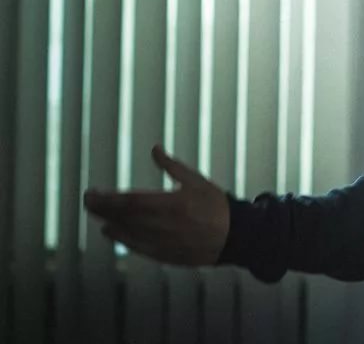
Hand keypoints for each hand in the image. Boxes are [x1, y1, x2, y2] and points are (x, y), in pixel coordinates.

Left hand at [83, 144, 229, 266]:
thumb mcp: (197, 180)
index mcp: (171, 204)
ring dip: (108, 223)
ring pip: (126, 233)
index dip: (106, 198)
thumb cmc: (217, 206)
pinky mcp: (164, 254)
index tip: (92, 192)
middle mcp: (162, 225)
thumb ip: (172, 166)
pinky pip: (136, 247)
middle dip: (102, 209)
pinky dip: (121, 239)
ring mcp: (162, 242)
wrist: (235, 236)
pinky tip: (112, 232)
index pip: (128, 201)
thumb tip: (154, 149)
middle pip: (123, 217)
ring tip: (98, 215)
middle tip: (89, 201)